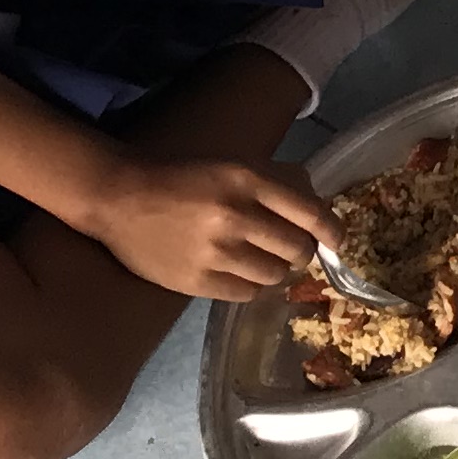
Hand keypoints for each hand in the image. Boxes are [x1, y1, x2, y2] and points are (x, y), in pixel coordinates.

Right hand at [81, 151, 336, 300]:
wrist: (120, 197)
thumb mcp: (233, 164)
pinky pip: (246, 294)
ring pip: (275, 276)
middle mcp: (236, 217)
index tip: (337, 240)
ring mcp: (215, 253)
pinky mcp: (195, 282)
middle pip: (297, 250)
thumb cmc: (183, 176)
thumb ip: (278, 180)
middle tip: (293, 250)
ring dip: (278, 271)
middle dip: (303, 252)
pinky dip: (253, 287)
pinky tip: (244, 275)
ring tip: (265, 262)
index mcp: (248, 181)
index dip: (333, 231)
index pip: (311, 213)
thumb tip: (318, 205)